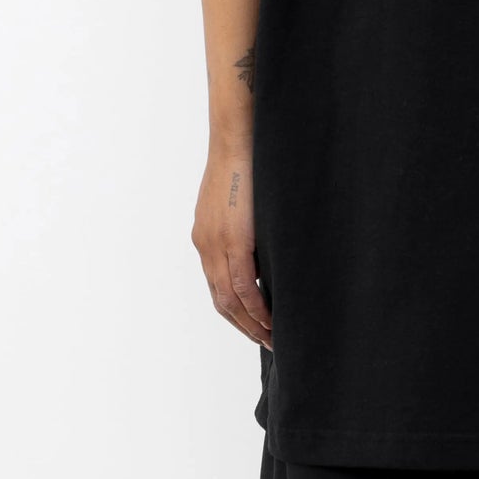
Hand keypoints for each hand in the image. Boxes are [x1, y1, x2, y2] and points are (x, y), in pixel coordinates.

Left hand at [191, 141, 271, 348]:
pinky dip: (256, 306)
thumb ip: (242, 226)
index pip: (218, 286)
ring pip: (230, 299)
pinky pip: (242, 285)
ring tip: (272, 337)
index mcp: (206, 236)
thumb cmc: (245, 160)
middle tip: (267, 341)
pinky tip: (270, 318)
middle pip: (221, 301)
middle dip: (244, 326)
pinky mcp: (232, 239)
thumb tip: (263, 250)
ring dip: (251, 323)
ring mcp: (215, 244)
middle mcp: (205, 245)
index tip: (255, 326)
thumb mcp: (237, 199)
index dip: (236, 312)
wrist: (237, 136)